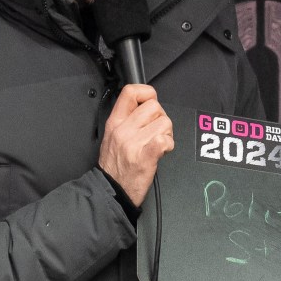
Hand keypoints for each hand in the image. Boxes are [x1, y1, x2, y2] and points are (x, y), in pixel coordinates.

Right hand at [97, 84, 173, 205]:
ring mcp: (134, 143)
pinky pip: (163, 140)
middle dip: (161, 118)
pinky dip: (168, 145)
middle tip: (157, 131)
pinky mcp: (145, 157)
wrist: (111, 189)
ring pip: (164, 122)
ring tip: (158, 144)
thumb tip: (145, 105)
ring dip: (167, 133)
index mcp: (115, 122)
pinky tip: (162, 151)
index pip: (131, 92)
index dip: (147, 93)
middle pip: (154, 106)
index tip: (150, 103)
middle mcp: (124, 130)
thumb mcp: (113, 135)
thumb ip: (128, 118)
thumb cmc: (115, 165)